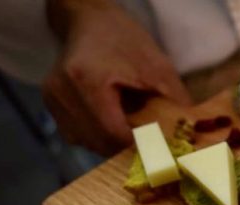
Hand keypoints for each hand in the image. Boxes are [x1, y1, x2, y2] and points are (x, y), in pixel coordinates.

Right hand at [43, 0, 190, 155]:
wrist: (90, 20)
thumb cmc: (125, 40)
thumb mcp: (157, 66)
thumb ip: (173, 100)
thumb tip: (189, 134)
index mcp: (87, 82)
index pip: (113, 134)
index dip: (138, 146)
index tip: (159, 147)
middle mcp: (62, 93)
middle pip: (98, 142)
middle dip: (126, 149)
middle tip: (149, 144)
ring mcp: (52, 99)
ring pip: (86, 142)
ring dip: (110, 144)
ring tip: (130, 129)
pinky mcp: (50, 103)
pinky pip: (76, 134)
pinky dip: (96, 136)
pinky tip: (112, 122)